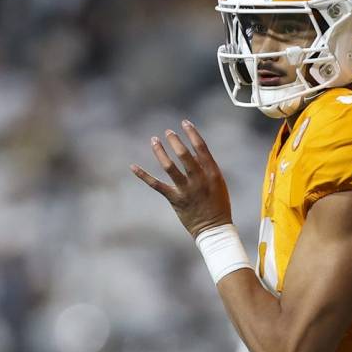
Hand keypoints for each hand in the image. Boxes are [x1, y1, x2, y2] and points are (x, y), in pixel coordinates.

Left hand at [131, 120, 232, 237]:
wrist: (214, 228)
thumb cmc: (218, 204)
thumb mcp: (218, 183)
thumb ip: (205, 167)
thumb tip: (190, 151)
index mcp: (212, 173)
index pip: (202, 148)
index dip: (192, 134)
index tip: (185, 123)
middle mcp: (199, 180)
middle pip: (184, 155)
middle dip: (175, 141)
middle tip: (168, 132)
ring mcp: (186, 190)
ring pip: (170, 167)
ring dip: (160, 152)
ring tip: (154, 140)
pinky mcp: (175, 199)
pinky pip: (156, 185)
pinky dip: (143, 175)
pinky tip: (133, 166)